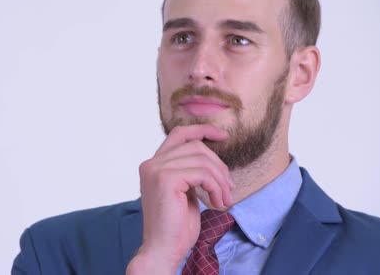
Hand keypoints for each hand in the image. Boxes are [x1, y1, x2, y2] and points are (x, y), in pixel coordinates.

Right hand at [126, 124, 233, 273]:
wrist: (164, 250)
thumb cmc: (176, 226)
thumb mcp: (185, 191)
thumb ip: (190, 171)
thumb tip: (212, 158)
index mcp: (153, 164)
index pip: (179, 134)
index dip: (203, 129)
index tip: (224, 135)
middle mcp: (151, 164)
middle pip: (195, 146)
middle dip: (218, 165)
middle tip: (228, 189)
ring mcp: (156, 170)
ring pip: (202, 159)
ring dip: (220, 180)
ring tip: (224, 199)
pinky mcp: (165, 179)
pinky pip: (202, 173)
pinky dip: (215, 187)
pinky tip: (217, 203)